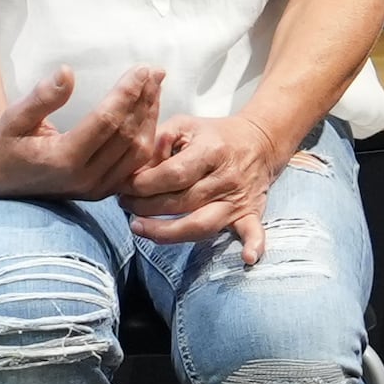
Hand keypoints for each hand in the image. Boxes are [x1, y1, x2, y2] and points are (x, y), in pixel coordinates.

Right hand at [0, 65, 166, 200]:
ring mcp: (96, 188)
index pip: (106, 121)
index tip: (141, 69)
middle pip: (127, 135)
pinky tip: (149, 110)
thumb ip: (41, 97)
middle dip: (144, 100)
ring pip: (137, 151)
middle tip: (154, 71)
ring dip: (150, 116)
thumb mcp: (13, 117)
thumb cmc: (4, 144)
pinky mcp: (103, 190)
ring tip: (155, 86)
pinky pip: (135, 163)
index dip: (126, 93)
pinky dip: (147, 134)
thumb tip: (67, 72)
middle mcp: (84, 179)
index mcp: (63, 160)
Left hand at [126, 111, 287, 259]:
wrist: (259, 142)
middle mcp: (226, 177)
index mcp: (210, 151)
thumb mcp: (185, 125)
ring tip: (139, 229)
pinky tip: (247, 258)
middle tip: (124, 205)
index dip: (145, 184)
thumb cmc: (213, 135)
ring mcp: (238, 198)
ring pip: (203, 224)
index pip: (174, 174)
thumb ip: (159, 140)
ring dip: (168, 232)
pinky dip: (255, 244)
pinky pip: (254, 231)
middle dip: (146, 207)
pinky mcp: (251, 212)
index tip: (124, 187)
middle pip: (182, 202)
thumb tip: (137, 166)